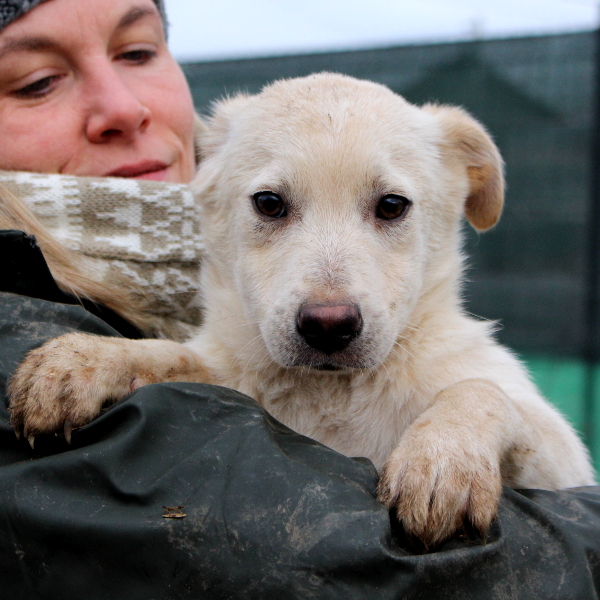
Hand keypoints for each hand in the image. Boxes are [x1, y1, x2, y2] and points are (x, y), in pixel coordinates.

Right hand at [8, 332, 210, 446]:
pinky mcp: (49, 351)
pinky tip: (20, 417)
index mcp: (110, 361)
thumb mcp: (156, 389)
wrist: (146, 358)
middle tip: (39, 443)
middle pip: (50, 382)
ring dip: (24, 408)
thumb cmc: (151, 382)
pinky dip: (17, 394)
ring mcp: (63, 348)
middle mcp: (83, 351)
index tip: (69, 437)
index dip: (72, 413)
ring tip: (28, 436)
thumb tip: (137, 387)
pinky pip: (24, 371)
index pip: (83, 385)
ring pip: (33, 376)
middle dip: (40, 415)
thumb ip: (146, 391)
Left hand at [377, 380, 507, 547]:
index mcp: (415, 452)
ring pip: (450, 507)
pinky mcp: (488, 480)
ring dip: (443, 531)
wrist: (473, 413)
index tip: (403, 531)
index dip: (403, 515)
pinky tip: (466, 532)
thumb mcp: (407, 448)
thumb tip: (385, 507)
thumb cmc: (432, 441)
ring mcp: (464, 469)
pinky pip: (481, 511)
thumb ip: (394, 475)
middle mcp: (440, 459)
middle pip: (426, 501)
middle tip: (420, 543)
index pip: (404, 489)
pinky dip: (473, 527)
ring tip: (438, 541)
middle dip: (421, 529)